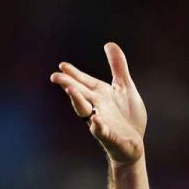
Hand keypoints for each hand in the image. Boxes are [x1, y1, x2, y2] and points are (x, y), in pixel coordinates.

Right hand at [49, 42, 146, 164]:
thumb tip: (109, 44)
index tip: (62, 65)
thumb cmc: (126, 117)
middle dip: (69, 85)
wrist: (133, 145)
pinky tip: (97, 120)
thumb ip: (118, 67)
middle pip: (79, 94)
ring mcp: (102, 122)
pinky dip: (98, 127)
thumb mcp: (124, 87)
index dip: (74, 74)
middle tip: (56, 76)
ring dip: (77, 101)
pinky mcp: (111, 137)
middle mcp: (97, 107)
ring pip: (85, 112)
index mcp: (100, 95)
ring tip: (71, 91)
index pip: (83, 82)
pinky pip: (102, 132)